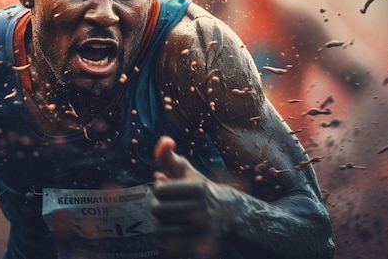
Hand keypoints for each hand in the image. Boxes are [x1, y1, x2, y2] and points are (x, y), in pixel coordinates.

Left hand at [151, 136, 228, 257]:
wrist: (230, 216)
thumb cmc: (200, 190)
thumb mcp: (187, 171)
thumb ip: (169, 156)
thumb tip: (165, 140)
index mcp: (198, 188)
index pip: (159, 189)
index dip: (160, 188)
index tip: (168, 189)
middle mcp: (201, 210)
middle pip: (157, 210)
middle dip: (159, 206)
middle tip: (169, 205)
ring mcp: (201, 232)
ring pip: (159, 229)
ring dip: (161, 223)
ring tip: (170, 218)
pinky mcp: (199, 248)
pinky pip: (166, 246)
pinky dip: (164, 239)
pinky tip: (173, 230)